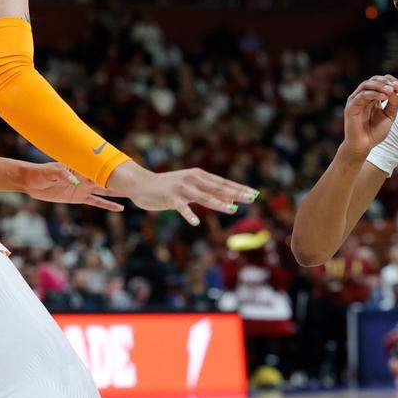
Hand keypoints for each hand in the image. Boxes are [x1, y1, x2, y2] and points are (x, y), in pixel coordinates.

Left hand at [21, 162, 125, 211]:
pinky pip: (97, 201)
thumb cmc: (41, 173)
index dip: (113, 169)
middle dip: (121, 180)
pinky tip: (120, 208)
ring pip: (106, 190)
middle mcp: (87, 177)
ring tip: (135, 194)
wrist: (32, 182)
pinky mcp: (80, 197)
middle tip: (140, 181)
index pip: (100, 168)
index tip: (127, 169)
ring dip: (119, 192)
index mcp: (82, 168)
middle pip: (107, 179)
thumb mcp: (50, 172)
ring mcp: (85, 187)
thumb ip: (62, 173)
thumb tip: (72, 178)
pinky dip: (108, 205)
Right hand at [106, 161, 258, 225]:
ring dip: (219, 203)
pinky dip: (189, 215)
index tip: (254, 193)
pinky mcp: (171, 198)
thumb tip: (229, 199)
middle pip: (218, 188)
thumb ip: (208, 192)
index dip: (239, 188)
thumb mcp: (191, 187)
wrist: (142, 184)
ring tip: (232, 209)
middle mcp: (193, 179)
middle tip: (252, 198)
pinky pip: (182, 208)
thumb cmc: (169, 187)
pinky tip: (195, 222)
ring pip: (204, 197)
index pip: (223, 183)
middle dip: (236, 193)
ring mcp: (182, 188)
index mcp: (199, 175)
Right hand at [342, 74, 397, 155]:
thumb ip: (393, 104)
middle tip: (397, 87)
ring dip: (380, 85)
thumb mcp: (389, 116)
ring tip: (390, 90)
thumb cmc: (375, 132)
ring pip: (366, 85)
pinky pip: (362, 95)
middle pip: (373, 80)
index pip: (380, 81)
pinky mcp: (351, 107)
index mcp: (371, 97)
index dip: (390, 81)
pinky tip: (384, 97)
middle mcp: (362, 96)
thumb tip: (396, 91)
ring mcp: (355, 100)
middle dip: (386, 81)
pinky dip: (373, 94)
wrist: (363, 146)